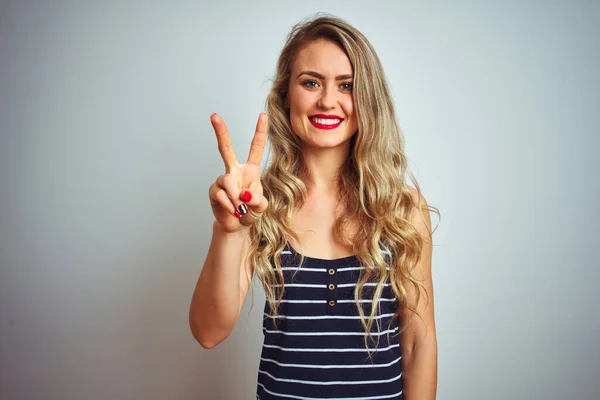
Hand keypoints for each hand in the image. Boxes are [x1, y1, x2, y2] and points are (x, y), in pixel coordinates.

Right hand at [208, 113, 268, 232]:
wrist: (237, 226)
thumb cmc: (251, 211)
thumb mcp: (261, 206)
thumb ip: (257, 200)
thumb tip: (244, 195)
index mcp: (250, 170)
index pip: (255, 147)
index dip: (260, 132)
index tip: (262, 115)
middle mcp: (235, 170)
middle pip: (226, 148)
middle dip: (220, 131)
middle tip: (214, 115)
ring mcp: (223, 180)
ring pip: (228, 181)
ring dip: (236, 198)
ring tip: (240, 209)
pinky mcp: (214, 191)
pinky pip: (222, 195)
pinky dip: (230, 205)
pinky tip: (233, 211)